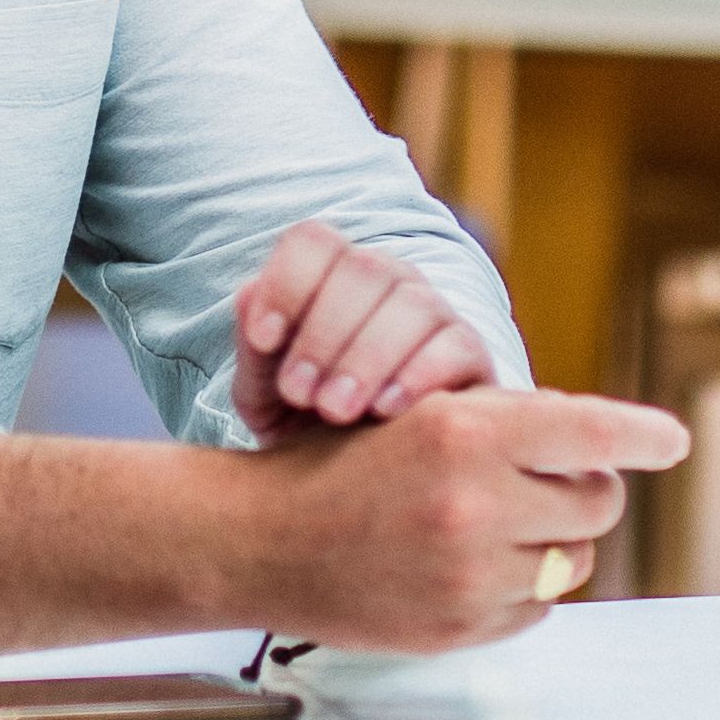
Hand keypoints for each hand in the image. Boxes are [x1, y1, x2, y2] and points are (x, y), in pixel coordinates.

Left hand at [227, 220, 496, 436]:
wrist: (359, 477)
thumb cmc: (303, 420)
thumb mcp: (263, 395)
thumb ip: (254, 351)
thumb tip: (249, 297)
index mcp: (329, 272)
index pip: (312, 242)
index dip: (286, 283)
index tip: (263, 341)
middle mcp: (386, 278)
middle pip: (362, 269)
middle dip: (324, 333)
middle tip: (298, 393)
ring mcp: (433, 310)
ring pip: (411, 304)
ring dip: (367, 356)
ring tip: (334, 410)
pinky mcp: (470, 354)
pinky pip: (456, 345)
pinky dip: (419, 373)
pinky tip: (386, 410)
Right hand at [239, 386, 690, 651]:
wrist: (262, 542)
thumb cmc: (340, 464)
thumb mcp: (417, 416)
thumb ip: (504, 424)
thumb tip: (596, 443)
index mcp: (461, 431)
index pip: (589, 430)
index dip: (643, 434)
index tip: (675, 440)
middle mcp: (474, 502)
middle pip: (597, 500)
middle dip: (583, 488)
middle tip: (544, 480)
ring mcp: (470, 573)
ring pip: (573, 559)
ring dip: (553, 539)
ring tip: (496, 524)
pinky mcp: (463, 627)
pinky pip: (539, 606)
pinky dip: (522, 587)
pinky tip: (471, 565)